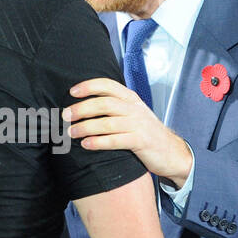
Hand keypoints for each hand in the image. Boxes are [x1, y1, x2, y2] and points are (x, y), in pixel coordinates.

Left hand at [63, 78, 193, 186]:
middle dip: (81, 109)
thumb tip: (83, 105)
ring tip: (71, 132)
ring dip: (85, 127)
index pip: (108, 85)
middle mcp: (134, 109)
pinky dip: (98, 142)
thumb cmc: (146, 132)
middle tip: (65, 116)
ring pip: (107, 122)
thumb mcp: (133, 114)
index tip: (72, 92)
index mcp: (130, 99)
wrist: (172, 152)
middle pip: (104, 103)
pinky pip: (115, 140)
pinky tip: (86, 144)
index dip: (89, 86)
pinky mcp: (141, 142)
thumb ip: (114, 106)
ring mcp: (138, 125)